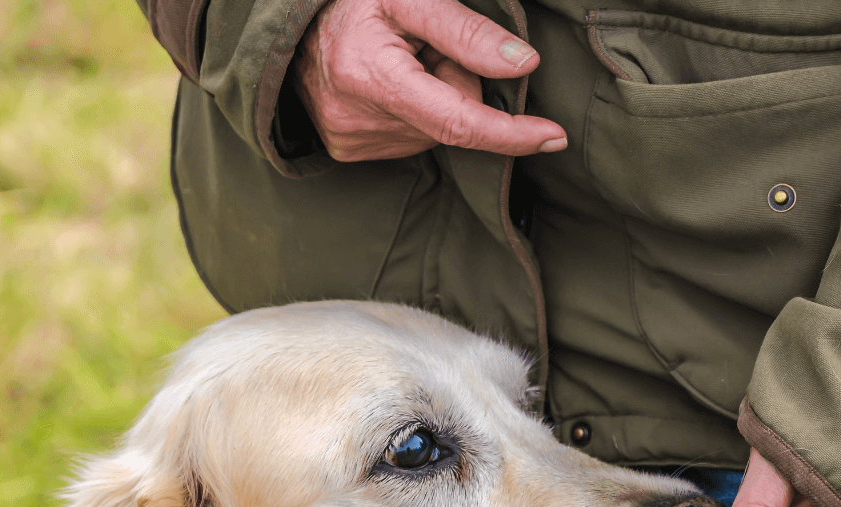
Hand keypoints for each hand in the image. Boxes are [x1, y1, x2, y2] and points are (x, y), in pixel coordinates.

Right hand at [291, 0, 567, 161]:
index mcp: (371, 76)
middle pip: (452, 119)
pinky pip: (411, 138)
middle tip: (425, 46)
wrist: (287, 22)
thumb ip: (465, 30)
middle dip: (457, 83)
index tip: (553, 137)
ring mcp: (353, 141)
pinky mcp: (350, 150)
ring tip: (400, 60)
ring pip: (434, 131)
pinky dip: (414, 111)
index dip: (509, 132)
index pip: (457, 119)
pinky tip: (388, 83)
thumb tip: (524, 64)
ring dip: (434, 96)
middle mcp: (359, 120)